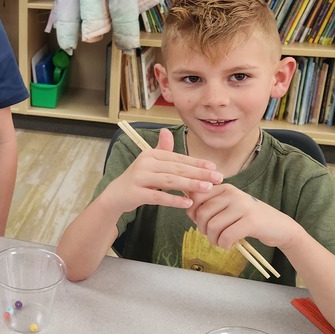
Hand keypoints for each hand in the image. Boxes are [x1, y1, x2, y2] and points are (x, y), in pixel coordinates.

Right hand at [104, 128, 222, 214]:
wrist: (116, 195)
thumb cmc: (138, 178)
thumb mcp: (150, 163)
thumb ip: (162, 149)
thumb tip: (167, 130)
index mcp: (151, 154)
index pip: (178, 158)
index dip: (197, 163)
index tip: (214, 168)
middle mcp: (145, 163)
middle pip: (177, 169)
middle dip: (199, 173)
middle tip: (218, 179)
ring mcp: (139, 178)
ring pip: (169, 181)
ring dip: (190, 184)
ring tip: (207, 189)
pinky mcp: (136, 193)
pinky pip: (158, 196)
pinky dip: (174, 200)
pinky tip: (188, 203)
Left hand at [186, 183, 299, 250]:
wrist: (280, 227)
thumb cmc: (250, 219)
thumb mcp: (230, 207)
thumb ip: (211, 205)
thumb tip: (189, 210)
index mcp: (225, 188)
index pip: (196, 196)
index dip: (193, 212)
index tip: (202, 222)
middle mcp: (233, 194)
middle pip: (202, 213)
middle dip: (203, 229)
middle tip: (212, 236)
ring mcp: (242, 206)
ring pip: (212, 226)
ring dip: (213, 240)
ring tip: (221, 242)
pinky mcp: (251, 221)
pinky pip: (226, 236)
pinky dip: (224, 245)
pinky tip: (229, 245)